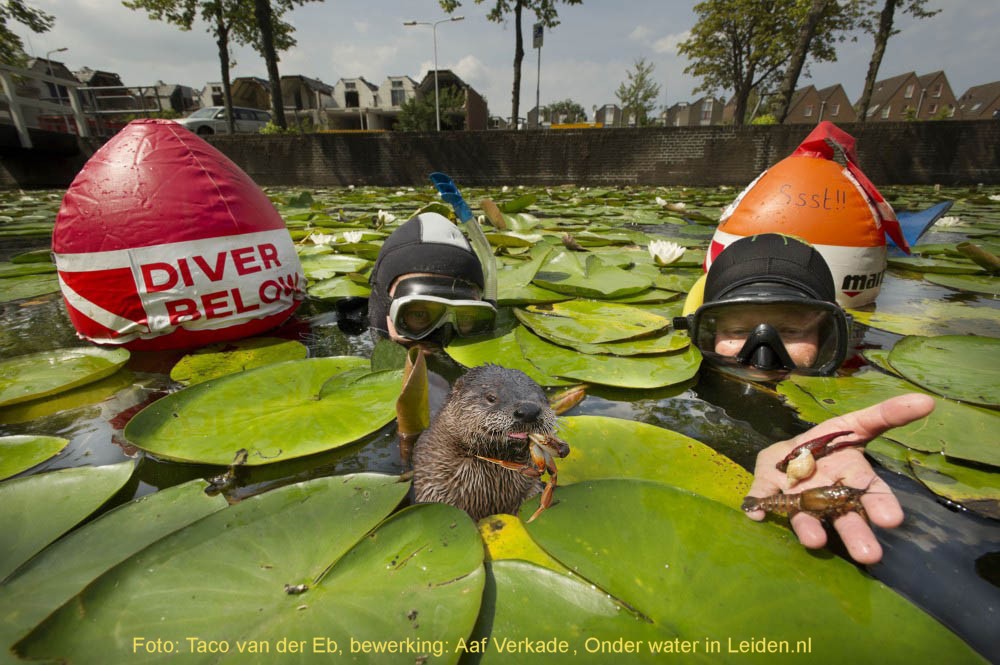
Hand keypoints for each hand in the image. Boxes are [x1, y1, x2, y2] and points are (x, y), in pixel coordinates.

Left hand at [745, 393, 934, 564]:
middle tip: (869, 555)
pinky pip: (762, 502)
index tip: (893, 520)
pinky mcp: (768, 495)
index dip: (882, 505)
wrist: (791, 454)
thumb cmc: (827, 444)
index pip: (871, 493)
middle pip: (844, 517)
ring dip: (810, 531)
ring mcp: (798, 500)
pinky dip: (757, 508)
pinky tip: (755, 514)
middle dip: (855, 534)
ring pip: (806, 519)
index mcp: (851, 477)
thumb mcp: (856, 424)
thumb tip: (927, 401)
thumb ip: (888, 414)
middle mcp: (828, 497)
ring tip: (815, 542)